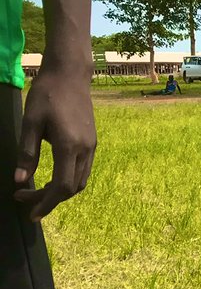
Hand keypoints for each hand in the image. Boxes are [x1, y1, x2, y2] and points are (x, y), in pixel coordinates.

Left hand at [14, 68, 95, 221]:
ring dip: (59, 191)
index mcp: (69, 146)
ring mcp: (91, 146)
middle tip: (23, 198)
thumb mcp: (30, 123)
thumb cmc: (47, 95)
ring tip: (36, 190)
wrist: (71, 75)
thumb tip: (20, 180)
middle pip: (72, 188)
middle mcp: (85, 150)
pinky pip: (82, 170)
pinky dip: (67, 180)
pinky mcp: (91, 142)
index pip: (62, 186)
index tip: (31, 213)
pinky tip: (51, 176)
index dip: (46, 203)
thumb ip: (26, 153)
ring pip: (79, 181)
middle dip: (49, 199)